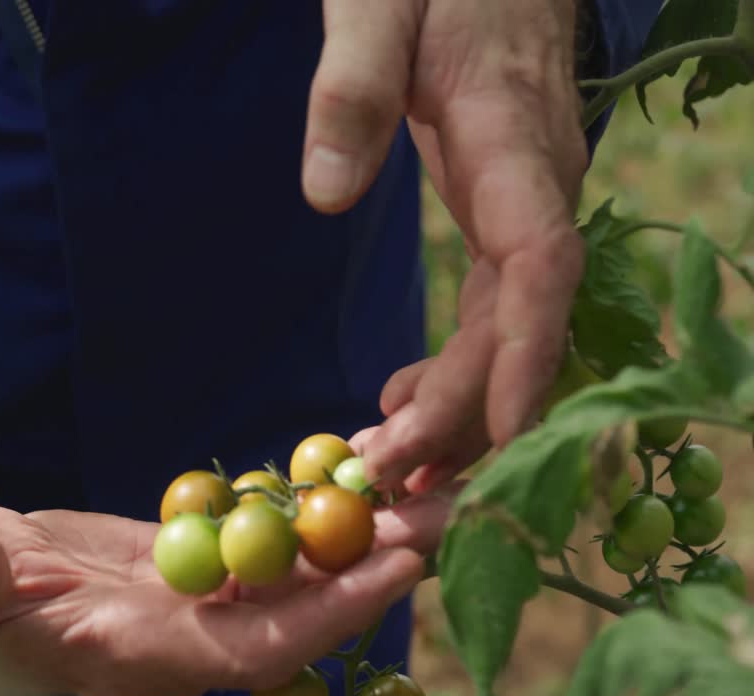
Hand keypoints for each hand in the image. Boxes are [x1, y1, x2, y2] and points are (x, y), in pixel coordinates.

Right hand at [0, 494, 451, 695]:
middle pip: (296, 609)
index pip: (245, 649)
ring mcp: (185, 597)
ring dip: (354, 528)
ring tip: (424, 475)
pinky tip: (349, 464)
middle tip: (448, 503)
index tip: (392, 567)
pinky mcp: (181, 560)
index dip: (322, 615)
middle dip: (371, 564)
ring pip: (288, 571)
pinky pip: (259, 538)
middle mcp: (176, 636)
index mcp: (128, 655)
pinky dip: (305, 505)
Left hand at [301, 0, 588, 490]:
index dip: (526, 351)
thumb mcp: (376, 9)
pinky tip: (404, 409)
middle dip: (467, 411)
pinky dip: (458, 369)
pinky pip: (497, 310)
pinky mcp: (504, 214)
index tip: (502, 431)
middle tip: (389, 479)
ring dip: (462, 409)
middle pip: (519, 319)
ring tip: (389, 470)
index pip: (538, 259)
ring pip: (513, 328)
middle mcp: (534, 187)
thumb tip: (325, 197)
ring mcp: (525, 205)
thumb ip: (350, 89)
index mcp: (511, 140)